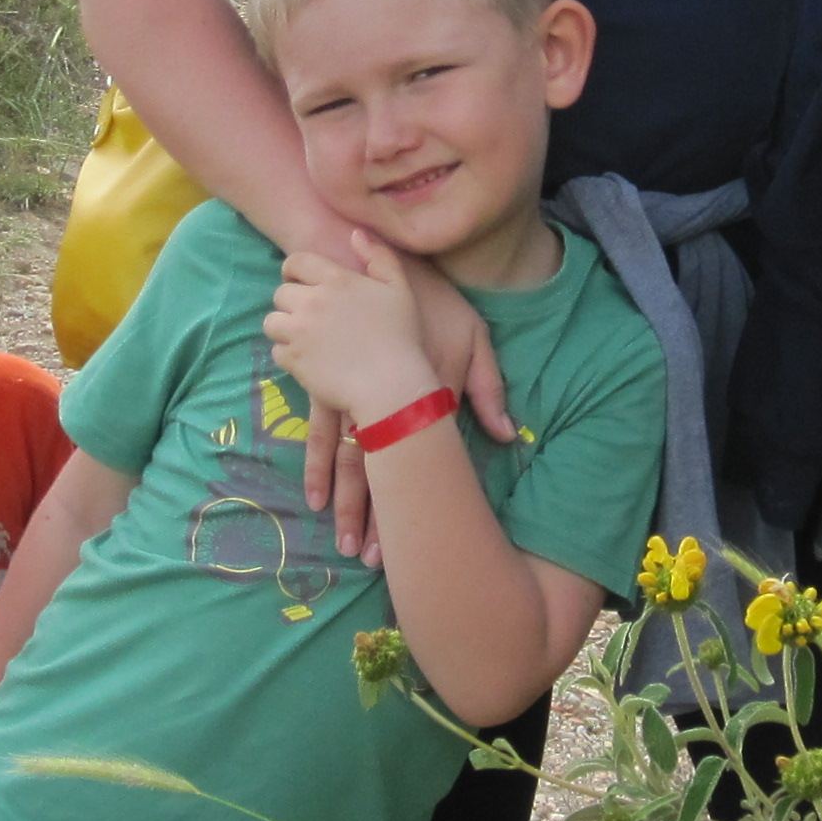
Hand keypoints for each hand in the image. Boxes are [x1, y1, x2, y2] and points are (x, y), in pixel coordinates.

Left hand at [267, 231, 446, 433]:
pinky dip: (289, 356)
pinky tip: (310, 361)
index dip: (294, 270)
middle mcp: (312, 301)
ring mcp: (299, 331)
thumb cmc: (401, 337)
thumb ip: (379, 257)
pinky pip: (277, 352)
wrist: (391, 386)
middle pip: (280, 293)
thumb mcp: (399, 289)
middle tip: (310, 318)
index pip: (296, 261)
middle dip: (292, 304)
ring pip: (272, 322)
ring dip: (285, 329)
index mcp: (336, 280)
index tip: (300, 282)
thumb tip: (356, 234)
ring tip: (305, 339)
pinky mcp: (293, 360)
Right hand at [304, 266, 507, 554]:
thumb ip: (489, 389)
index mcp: (427, 392)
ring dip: (345, 504)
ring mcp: (350, 396)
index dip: (415, 499)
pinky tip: (313, 498)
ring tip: (343, 544)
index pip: (424, 456)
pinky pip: (320, 437)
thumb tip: (508, 436)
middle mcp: (385, 401)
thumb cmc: (432, 299)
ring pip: (346, 461)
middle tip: (369, 559)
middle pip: (378, 469)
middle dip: (374, 517)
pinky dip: (318, 470)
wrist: (363, 261)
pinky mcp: (325, 389)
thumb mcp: (474, 336)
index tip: (413, 535)